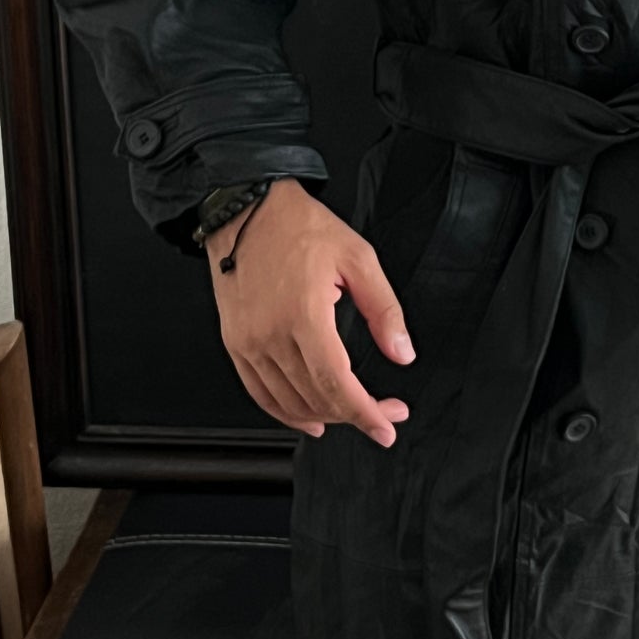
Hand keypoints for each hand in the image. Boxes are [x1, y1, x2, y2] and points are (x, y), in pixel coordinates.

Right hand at [207, 177, 414, 446]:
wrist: (246, 210)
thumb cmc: (298, 228)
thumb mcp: (358, 258)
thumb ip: (384, 309)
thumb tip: (402, 352)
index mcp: (304, 315)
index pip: (337, 384)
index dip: (365, 414)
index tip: (386, 428)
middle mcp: (270, 335)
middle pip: (316, 398)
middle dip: (355, 415)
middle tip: (385, 411)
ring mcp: (248, 343)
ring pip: (290, 402)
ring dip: (325, 416)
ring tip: (353, 412)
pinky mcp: (236, 344)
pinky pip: (260, 394)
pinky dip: (286, 414)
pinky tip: (309, 419)